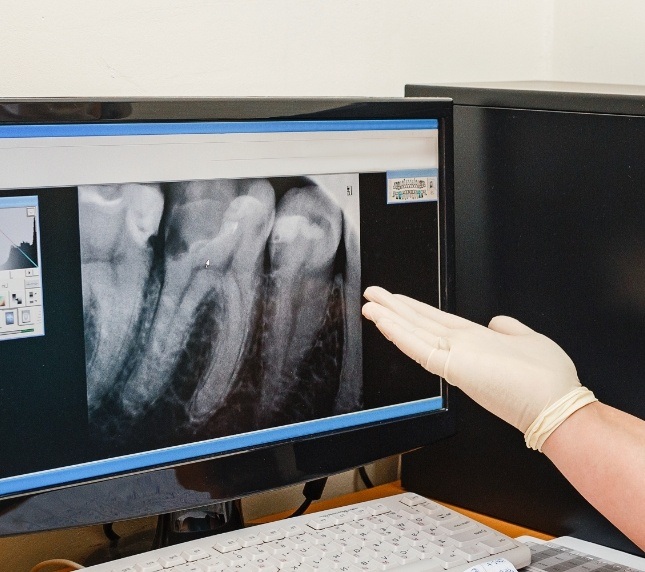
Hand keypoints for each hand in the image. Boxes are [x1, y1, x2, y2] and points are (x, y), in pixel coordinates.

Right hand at [362, 286, 584, 433]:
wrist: (556, 406)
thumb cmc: (546, 380)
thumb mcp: (529, 340)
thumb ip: (509, 328)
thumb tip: (496, 320)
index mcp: (475, 341)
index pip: (436, 323)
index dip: (414, 310)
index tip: (396, 300)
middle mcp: (461, 348)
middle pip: (419, 324)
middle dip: (394, 309)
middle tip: (371, 295)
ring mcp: (455, 357)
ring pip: (415, 333)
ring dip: (390, 317)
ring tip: (369, 304)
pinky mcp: (452, 366)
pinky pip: (419, 347)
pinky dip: (399, 333)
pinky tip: (383, 321)